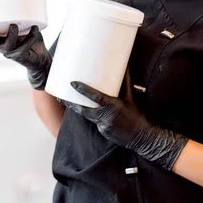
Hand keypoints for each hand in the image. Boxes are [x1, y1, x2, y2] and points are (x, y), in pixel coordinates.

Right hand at [0, 10, 51, 89]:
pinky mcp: (22, 56)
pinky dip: (30, 37)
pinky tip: (35, 28)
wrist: (40, 57)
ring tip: (13, 26)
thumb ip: (17, 14)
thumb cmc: (27, 37)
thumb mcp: (22, 24)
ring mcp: (11, 52)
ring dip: (10, 35)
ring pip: (8, 45)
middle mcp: (1, 45)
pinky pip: (25, 46)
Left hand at [61, 73, 187, 169]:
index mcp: (114, 105)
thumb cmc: (137, 114)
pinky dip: (93, 117)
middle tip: (60, 95)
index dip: (83, 90)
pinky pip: (94, 123)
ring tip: (67, 101)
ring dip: (78, 109)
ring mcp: (103, 126)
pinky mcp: (103, 132)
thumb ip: (126, 82)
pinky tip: (92, 113)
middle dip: (71, 103)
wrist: (142, 137)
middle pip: (83, 110)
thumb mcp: (131, 97)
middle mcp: (107, 116)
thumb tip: (126, 65)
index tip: (72, 83)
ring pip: (87, 116)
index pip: (95, 97)